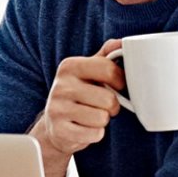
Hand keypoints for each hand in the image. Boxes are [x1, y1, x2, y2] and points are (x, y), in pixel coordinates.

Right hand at [31, 39, 125, 156]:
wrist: (54, 124)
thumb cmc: (79, 94)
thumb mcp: (89, 71)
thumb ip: (106, 55)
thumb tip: (122, 42)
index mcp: (69, 66)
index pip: (108, 69)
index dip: (120, 81)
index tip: (117, 86)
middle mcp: (61, 86)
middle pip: (108, 99)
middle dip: (112, 106)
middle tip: (103, 106)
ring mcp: (57, 109)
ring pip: (102, 118)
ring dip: (103, 120)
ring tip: (91, 116)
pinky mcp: (59, 131)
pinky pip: (95, 134)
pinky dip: (95, 134)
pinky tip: (84, 128)